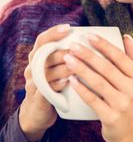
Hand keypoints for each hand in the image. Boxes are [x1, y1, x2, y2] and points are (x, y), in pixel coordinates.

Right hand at [19, 24, 71, 141]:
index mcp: (37, 57)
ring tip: (78, 66)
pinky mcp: (36, 98)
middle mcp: (32, 67)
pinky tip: (68, 81)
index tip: (68, 28)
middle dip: (63, 52)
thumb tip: (90, 41)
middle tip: (78, 51)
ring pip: (46, 71)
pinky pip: (45, 89)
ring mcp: (33, 83)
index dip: (54, 33)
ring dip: (63, 67)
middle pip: (45, 54)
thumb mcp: (56, 68)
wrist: (38, 113)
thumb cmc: (53, 85)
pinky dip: (57, 84)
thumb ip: (66, 55)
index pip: (42, 40)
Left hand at [64, 33, 132, 141]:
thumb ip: (132, 58)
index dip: (104, 45)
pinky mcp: (111, 117)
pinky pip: (93, 100)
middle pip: (107, 68)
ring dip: (81, 69)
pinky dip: (81, 89)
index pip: (119, 56)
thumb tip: (126, 36)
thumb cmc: (128, 101)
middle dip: (88, 55)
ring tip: (68, 59)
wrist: (129, 134)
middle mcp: (132, 89)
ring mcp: (122, 104)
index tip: (88, 35)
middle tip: (73, 46)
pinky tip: (71, 79)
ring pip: (98, 82)